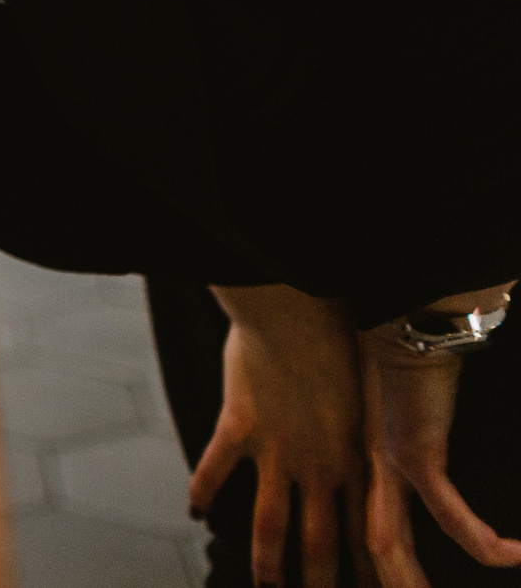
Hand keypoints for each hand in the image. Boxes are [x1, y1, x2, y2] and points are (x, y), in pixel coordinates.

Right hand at [190, 285, 366, 587]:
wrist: (299, 308)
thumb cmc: (339, 340)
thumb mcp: (367, 400)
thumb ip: (359, 435)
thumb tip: (358, 457)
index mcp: (357, 459)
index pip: (365, 531)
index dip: (365, 568)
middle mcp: (320, 464)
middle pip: (321, 542)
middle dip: (321, 581)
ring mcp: (278, 449)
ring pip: (271, 524)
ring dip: (268, 563)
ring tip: (265, 587)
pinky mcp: (240, 425)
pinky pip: (216, 470)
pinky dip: (204, 494)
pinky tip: (196, 514)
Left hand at [364, 313, 520, 583]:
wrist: (404, 317)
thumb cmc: (409, 352)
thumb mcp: (412, 406)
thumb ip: (424, 438)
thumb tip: (443, 445)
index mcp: (372, 461)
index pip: (372, 526)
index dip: (379, 565)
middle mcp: (374, 469)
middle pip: (375, 543)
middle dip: (390, 583)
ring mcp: (391, 465)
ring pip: (391, 541)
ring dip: (410, 580)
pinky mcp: (416, 454)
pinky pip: (449, 513)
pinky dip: (481, 539)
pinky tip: (510, 555)